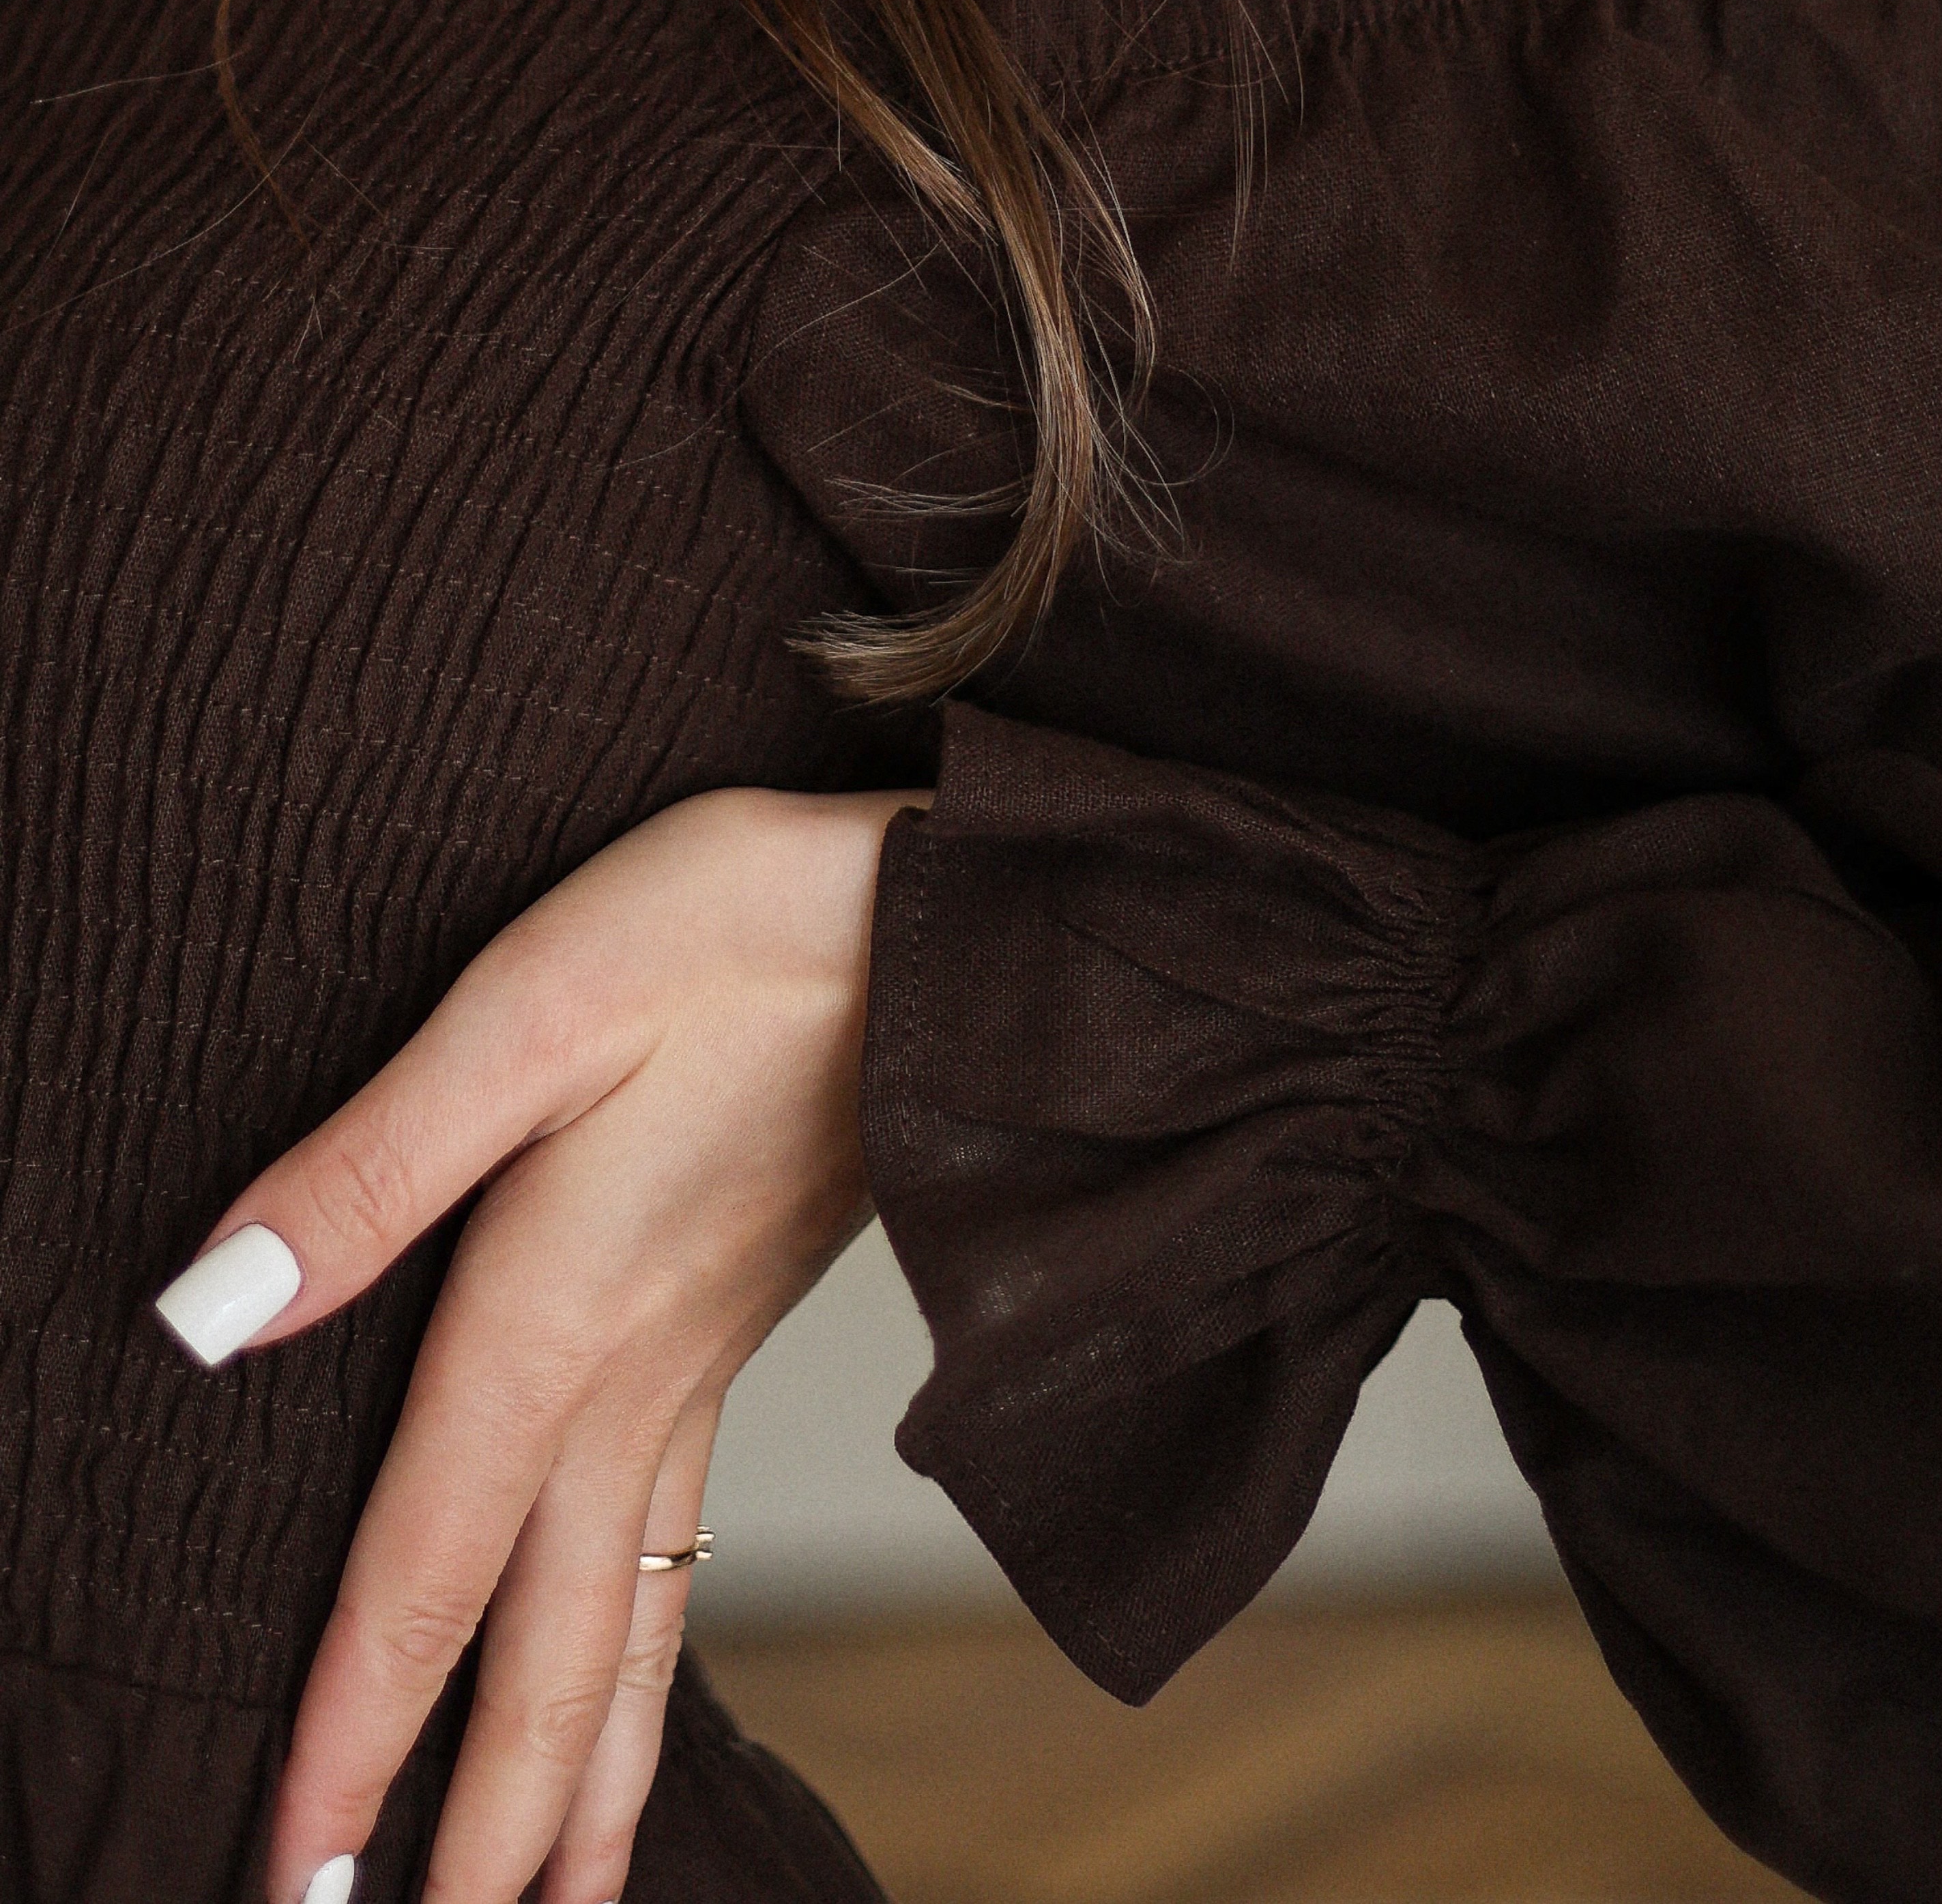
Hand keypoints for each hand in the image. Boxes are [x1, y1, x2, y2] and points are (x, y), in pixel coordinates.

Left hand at [151, 784, 921, 1903]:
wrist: (955, 913)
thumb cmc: (741, 926)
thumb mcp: (533, 1004)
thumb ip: (372, 1168)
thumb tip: (207, 1313)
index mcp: (559, 1311)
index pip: (427, 1571)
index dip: (350, 1735)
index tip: (291, 1879)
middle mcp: (635, 1378)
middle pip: (550, 1658)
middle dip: (482, 1834)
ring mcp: (702, 1367)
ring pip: (635, 1630)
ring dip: (586, 1791)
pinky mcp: (740, 1330)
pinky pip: (687, 1556)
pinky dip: (656, 1674)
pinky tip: (646, 1697)